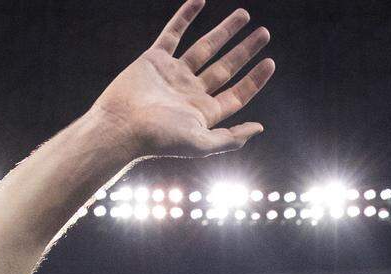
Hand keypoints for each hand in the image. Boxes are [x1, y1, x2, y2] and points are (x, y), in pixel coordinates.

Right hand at [91, 0, 274, 158]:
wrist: (121, 127)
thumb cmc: (159, 139)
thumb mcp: (201, 143)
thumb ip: (231, 137)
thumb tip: (260, 127)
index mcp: (204, 112)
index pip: (237, 93)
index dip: (255, 79)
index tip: (270, 61)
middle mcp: (191, 92)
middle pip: (225, 67)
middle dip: (245, 51)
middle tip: (264, 33)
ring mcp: (173, 74)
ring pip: (205, 47)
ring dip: (224, 31)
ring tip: (244, 15)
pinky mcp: (154, 60)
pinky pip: (173, 33)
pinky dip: (186, 16)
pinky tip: (200, 0)